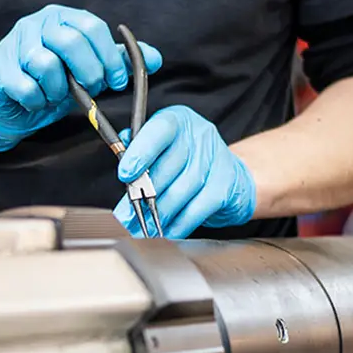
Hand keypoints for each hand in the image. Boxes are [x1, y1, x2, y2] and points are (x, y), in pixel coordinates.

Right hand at [0, 5, 162, 151]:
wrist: (11, 106)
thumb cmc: (52, 84)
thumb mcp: (88, 71)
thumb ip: (118, 61)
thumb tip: (156, 58)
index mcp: (61, 17)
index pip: (92, 26)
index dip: (109, 56)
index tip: (117, 81)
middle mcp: (36, 23)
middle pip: (70, 41)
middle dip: (88, 72)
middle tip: (92, 90)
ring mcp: (13, 43)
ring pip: (45, 63)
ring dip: (59, 89)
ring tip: (57, 95)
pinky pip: (25, 86)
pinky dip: (37, 100)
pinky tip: (37, 101)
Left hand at [113, 106, 256, 238]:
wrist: (231, 176)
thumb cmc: (188, 161)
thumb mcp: (163, 148)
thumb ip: (139, 153)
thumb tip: (122, 164)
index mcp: (178, 121)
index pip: (158, 131)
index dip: (140, 153)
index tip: (126, 175)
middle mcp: (198, 135)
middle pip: (167, 167)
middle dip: (143, 196)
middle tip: (127, 215)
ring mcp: (215, 159)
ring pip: (180, 191)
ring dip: (159, 214)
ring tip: (144, 227)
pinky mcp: (225, 184)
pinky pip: (197, 209)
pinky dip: (179, 223)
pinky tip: (167, 231)